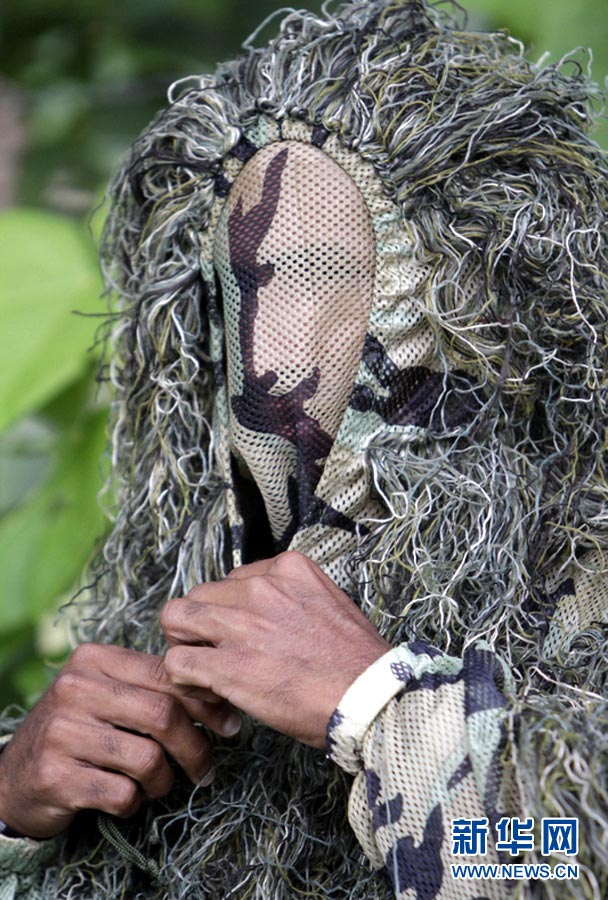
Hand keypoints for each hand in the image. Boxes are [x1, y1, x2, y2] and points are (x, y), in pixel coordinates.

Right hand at [0, 644, 238, 838]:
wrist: (15, 775)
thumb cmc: (79, 730)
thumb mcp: (108, 694)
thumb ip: (153, 688)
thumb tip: (220, 697)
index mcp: (94, 659)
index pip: (167, 675)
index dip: (206, 703)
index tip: (228, 724)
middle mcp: (75, 688)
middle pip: (163, 716)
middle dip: (196, 747)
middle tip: (206, 768)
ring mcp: (62, 732)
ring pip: (147, 759)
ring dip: (164, 781)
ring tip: (158, 784)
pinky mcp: (56, 776)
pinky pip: (122, 794)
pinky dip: (134, 802)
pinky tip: (126, 797)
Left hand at [162, 551, 390, 748]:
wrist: (369, 696)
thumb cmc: (357, 661)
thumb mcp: (329, 602)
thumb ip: (292, 599)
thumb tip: (269, 617)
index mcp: (285, 568)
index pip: (232, 581)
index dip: (232, 612)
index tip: (244, 638)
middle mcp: (258, 587)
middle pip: (200, 595)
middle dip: (202, 627)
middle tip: (217, 655)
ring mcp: (240, 623)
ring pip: (175, 619)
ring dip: (185, 646)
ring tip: (203, 673)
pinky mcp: (226, 664)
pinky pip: (178, 663)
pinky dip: (185, 681)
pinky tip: (210, 696)